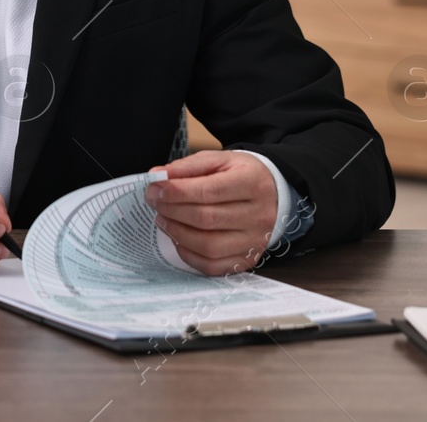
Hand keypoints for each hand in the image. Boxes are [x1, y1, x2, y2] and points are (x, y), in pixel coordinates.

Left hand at [144, 150, 276, 275]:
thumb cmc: (239, 175)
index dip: (177, 191)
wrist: (272, 195)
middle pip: (207, 219)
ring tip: (162, 218)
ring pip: (208, 246)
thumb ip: (187, 167)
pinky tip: (177, 238)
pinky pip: (212, 265)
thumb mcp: (218, 160)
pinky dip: (188, 254)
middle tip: (153, 201)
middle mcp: (259, 215)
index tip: (154, 188)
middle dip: (172, 210)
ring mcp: (255, 241)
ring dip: (176, 233)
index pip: (210, 191)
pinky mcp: (247, 260)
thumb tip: (158, 175)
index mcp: (252, 183)